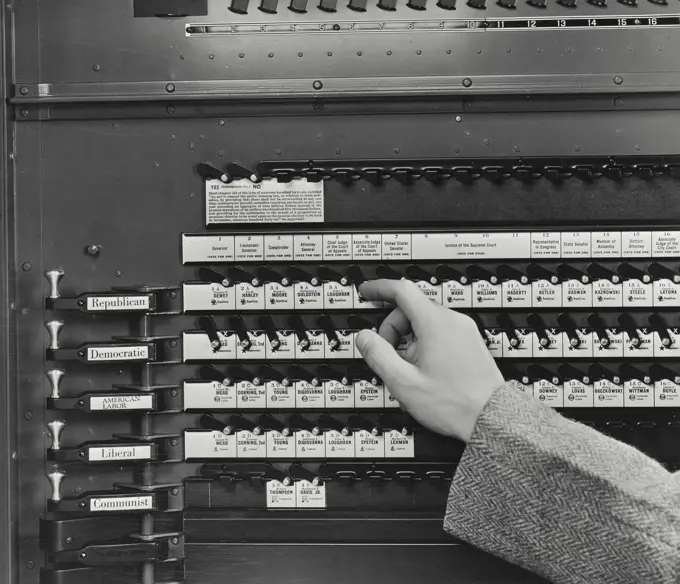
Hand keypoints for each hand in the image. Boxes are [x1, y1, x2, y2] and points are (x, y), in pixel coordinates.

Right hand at [355, 279, 503, 442]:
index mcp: (435, 323)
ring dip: (408, 338)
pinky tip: (424, 370)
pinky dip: (425, 343)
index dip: (379, 289)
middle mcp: (453, 321)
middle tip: (386, 353)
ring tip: (409, 369)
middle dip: (392, 326)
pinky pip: (440, 332)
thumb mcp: (404, 382)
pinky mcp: (470, 343)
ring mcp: (465, 331)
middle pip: (412, 307)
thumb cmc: (453, 403)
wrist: (491, 418)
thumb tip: (364, 338)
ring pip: (426, 321)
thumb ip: (378, 355)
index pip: (402, 290)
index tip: (368, 292)